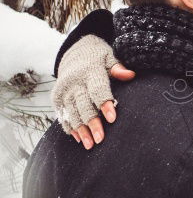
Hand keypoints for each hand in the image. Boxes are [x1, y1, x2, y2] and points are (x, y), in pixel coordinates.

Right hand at [52, 34, 134, 148]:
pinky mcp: (56, 97)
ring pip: (72, 113)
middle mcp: (74, 82)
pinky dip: (70, 127)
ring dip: (81, 130)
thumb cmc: (97, 57)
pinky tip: (79, 139)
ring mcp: (63, 90)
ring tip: (91, 145)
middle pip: (83, 105)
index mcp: (89, 71)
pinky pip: (62, 115)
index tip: (112, 119)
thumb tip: (131, 75)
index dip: (104, 104)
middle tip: (101, 140)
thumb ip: (118, 68)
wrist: (73, 52)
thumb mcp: (108, 57)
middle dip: (92, 123)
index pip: (98, 90)